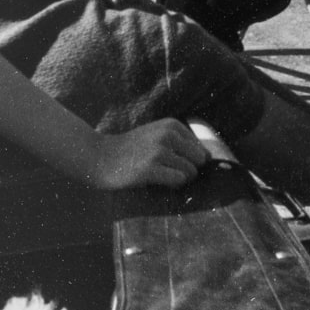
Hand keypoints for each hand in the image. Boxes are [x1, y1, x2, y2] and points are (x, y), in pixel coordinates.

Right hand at [87, 119, 206, 189]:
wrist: (99, 156)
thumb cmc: (131, 149)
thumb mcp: (157, 134)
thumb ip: (180, 142)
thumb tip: (210, 158)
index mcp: (172, 125)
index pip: (202, 149)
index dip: (191, 161)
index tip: (175, 164)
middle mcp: (167, 135)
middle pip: (199, 161)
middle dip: (188, 170)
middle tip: (168, 172)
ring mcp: (159, 151)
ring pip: (190, 172)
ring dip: (178, 179)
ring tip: (159, 175)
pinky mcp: (150, 169)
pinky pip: (178, 180)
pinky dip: (171, 184)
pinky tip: (155, 180)